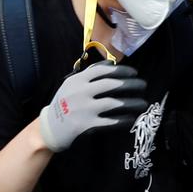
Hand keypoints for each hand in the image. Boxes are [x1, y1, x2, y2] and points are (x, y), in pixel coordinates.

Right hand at [31, 61, 148, 152]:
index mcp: (78, 80)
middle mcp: (81, 93)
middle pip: (112, 85)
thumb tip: (111, 64)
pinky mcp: (86, 126)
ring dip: (132, 103)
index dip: (122, 70)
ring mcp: (84, 110)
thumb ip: (89, 74)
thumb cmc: (64, 104)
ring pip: (114, 103)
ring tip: (143, 103)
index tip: (134, 73)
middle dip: (131, 84)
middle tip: (143, 86)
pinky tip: (132, 118)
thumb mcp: (71, 84)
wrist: (49, 128)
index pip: (104, 70)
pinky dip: (124, 120)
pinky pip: (110, 122)